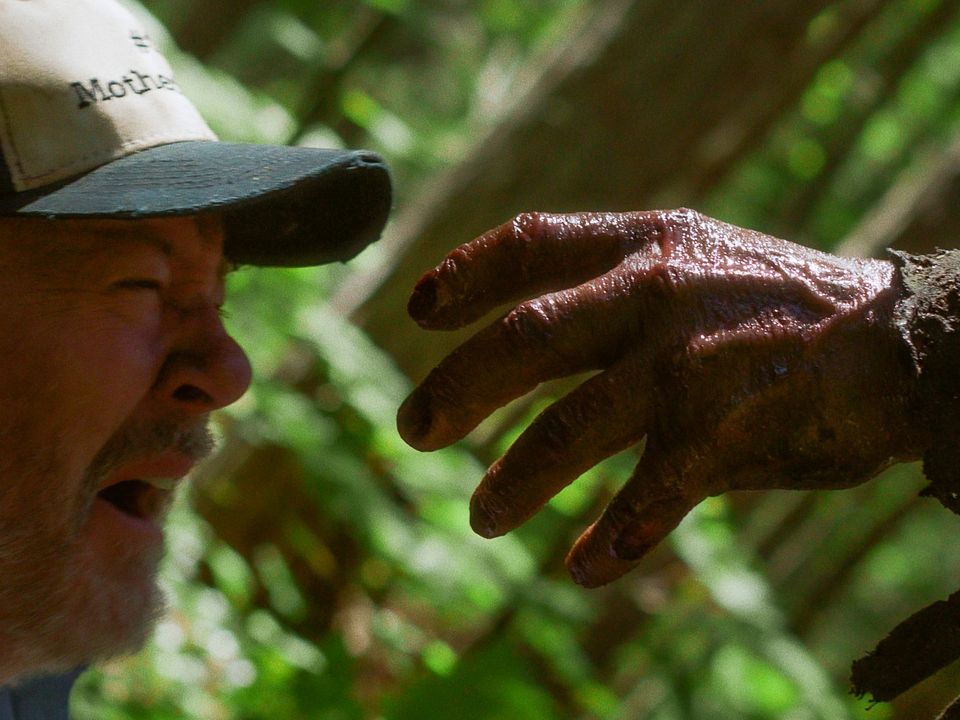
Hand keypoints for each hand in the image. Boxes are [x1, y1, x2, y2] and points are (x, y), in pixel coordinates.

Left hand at [397, 209, 921, 586]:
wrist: (896, 340)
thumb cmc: (778, 306)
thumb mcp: (694, 262)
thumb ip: (616, 288)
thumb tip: (520, 335)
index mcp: (644, 243)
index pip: (531, 242)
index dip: (465, 273)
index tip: (418, 311)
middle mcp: (655, 292)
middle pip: (525, 339)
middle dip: (458, 389)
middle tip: (413, 430)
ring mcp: (687, 361)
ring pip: (570, 428)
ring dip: (515, 480)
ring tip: (481, 516)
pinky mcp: (724, 431)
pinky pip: (645, 496)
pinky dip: (610, 537)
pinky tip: (585, 567)